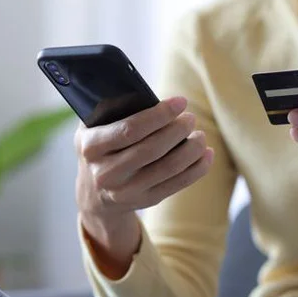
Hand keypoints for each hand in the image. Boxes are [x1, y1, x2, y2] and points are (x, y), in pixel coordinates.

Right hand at [74, 96, 213, 275]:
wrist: (94, 193)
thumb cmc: (101, 148)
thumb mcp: (93, 128)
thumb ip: (113, 111)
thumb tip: (151, 96)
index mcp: (90, 147)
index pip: (130, 129)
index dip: (159, 115)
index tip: (181, 102)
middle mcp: (106, 172)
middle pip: (152, 149)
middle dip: (178, 130)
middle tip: (191, 118)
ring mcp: (126, 191)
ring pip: (169, 167)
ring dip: (192, 149)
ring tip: (201, 135)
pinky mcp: (146, 201)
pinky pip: (178, 183)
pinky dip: (198, 167)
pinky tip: (207, 154)